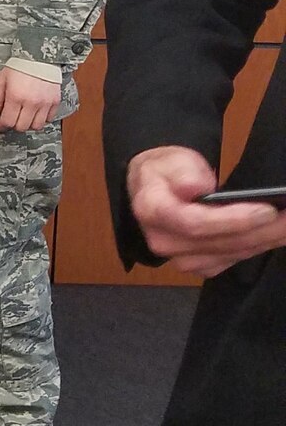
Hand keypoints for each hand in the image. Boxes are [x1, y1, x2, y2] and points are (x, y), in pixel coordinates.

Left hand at [0, 66, 60, 132]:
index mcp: (16, 96)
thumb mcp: (2, 80)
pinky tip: (34, 112)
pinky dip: (41, 119)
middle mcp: (31, 102)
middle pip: (22, 127)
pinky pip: (49, 119)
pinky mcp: (55, 102)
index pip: (8, 121)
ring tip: (22, 116)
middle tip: (9, 119)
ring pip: (37, 126)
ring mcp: (45, 103)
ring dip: (28, 124)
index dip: (0, 126)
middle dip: (13, 125)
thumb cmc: (19, 66)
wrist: (39, 57)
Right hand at [129, 145, 285, 275]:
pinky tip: (275, 235)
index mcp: (153, 211)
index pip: (195, 223)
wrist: (153, 190)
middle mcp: (164, 241)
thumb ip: (183, 171)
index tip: (266, 210)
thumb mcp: (171, 160)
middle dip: (263, 230)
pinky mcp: (200, 266)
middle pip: (221, 243)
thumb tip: (198, 188)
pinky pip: (235, 259)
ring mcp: (181, 258)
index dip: (233, 220)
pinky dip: (259, 247)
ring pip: (233, 253)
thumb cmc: (165, 171)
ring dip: (267, 240)